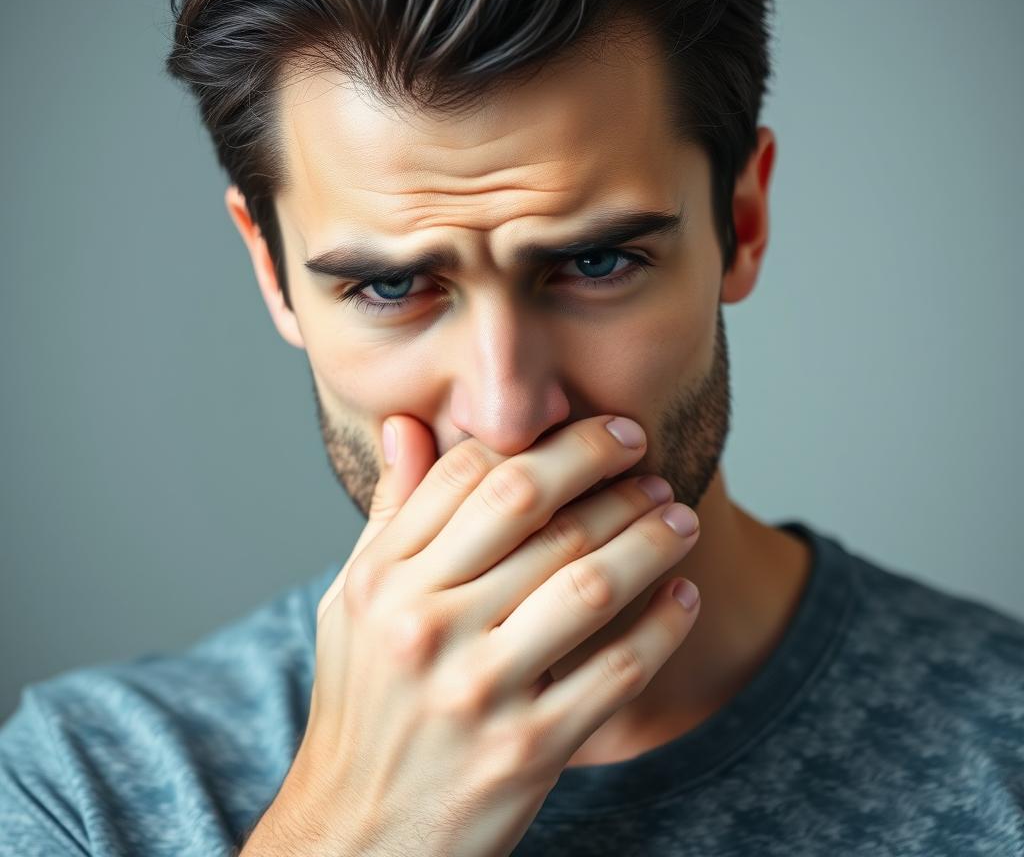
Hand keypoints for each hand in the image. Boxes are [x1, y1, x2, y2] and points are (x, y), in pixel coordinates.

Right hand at [243, 414, 699, 856]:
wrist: (358, 835)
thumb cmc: (363, 704)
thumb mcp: (354, 603)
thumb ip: (389, 514)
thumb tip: (407, 425)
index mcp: (382, 580)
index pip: (472, 474)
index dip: (545, 440)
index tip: (597, 430)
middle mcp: (424, 625)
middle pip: (534, 510)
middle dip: (602, 468)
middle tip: (645, 453)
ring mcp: (478, 689)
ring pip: (587, 582)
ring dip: (648, 538)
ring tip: (679, 517)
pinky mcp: (527, 750)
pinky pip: (617, 672)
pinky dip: (662, 627)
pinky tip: (683, 598)